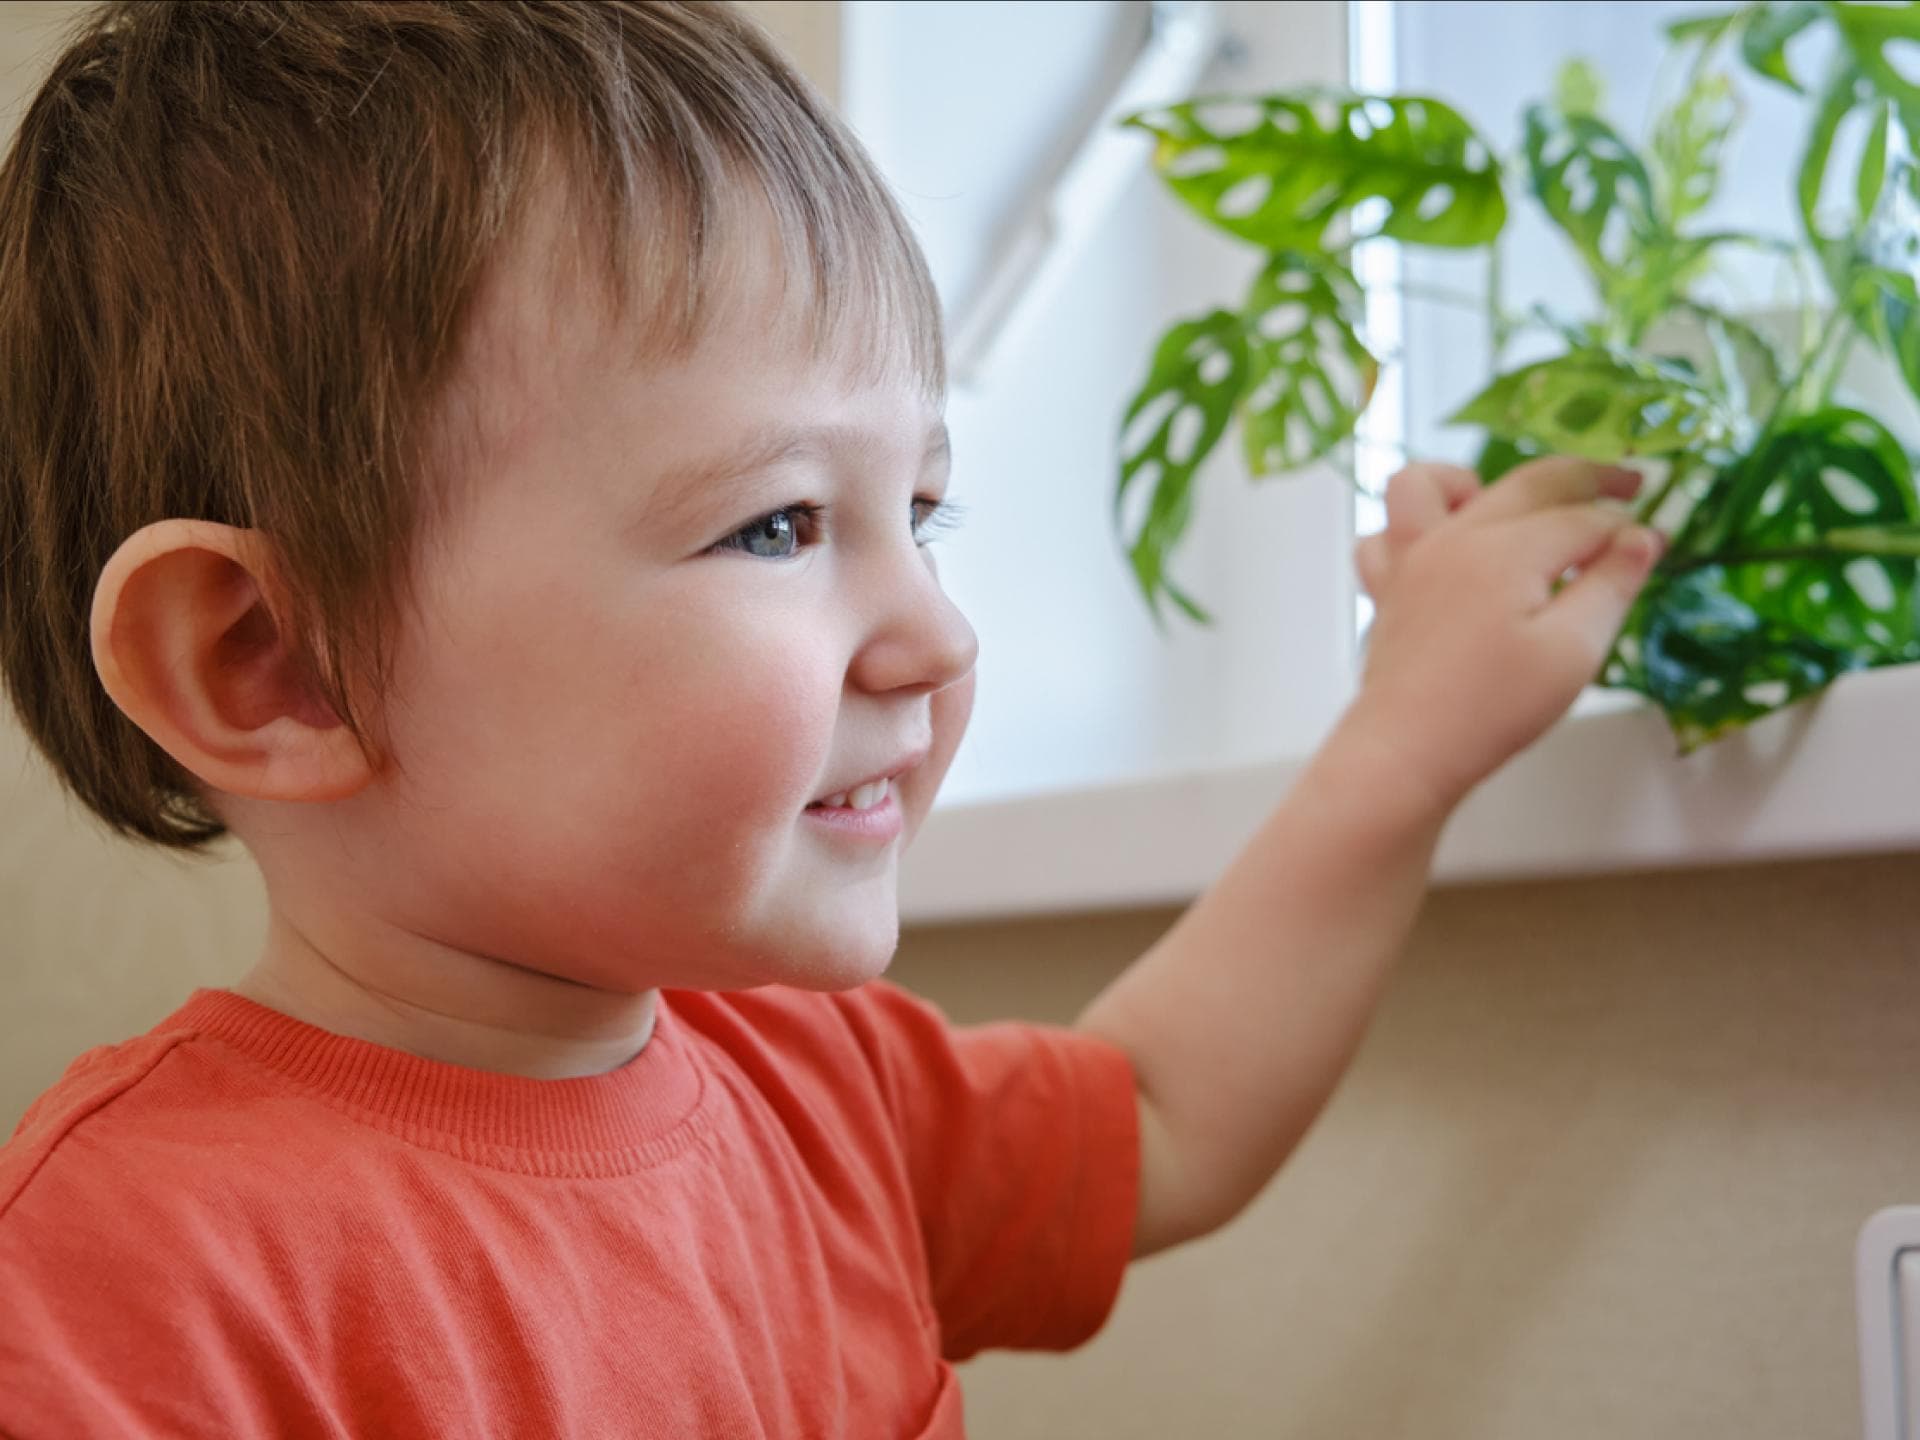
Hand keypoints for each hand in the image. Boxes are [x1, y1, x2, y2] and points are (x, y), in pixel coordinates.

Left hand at [1344, 456, 1663, 814]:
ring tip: (1508, 510)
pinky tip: (1444, 553)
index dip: (1626, 531)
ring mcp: (1410, 560)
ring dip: (1471, 481)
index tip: (1653, 545)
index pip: (1583, 519)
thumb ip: (1611, 586)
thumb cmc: (1492, 708)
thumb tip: (1641, 538)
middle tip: (1629, 484)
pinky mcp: (1387, 590)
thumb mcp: (1573, 651)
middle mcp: (1453, 540)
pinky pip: (1385, 536)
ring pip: (1423, 485)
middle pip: (1526, 484)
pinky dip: (1412, 530)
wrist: (1408, 750)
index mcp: (1506, 550)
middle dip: (1586, 478)